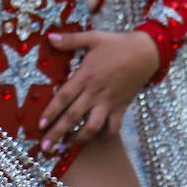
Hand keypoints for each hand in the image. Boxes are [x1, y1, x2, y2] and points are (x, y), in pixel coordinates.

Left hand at [37, 30, 159, 151]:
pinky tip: (95, 139)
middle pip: (73, 117)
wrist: (146, 53)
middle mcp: (95, 93)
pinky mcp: (121, 108)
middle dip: (58, 133)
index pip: (63, 98)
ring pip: (92, 126)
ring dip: (79, 139)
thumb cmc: (117, 44)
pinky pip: (113, 127)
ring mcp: (109, 102)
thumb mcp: (92, 38)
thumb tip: (49, 38)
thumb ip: (70, 40)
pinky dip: (105, 136)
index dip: (51, 112)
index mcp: (85, 76)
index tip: (40, 125)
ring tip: (67, 147)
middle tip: (45, 147)